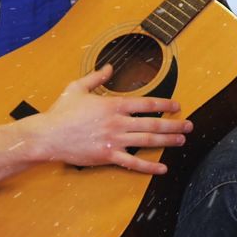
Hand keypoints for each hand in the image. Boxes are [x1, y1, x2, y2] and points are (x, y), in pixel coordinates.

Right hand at [32, 65, 191, 173]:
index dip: (165, 104)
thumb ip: (96, 77)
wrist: (47, 136)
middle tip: (189, 126)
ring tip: (181, 141)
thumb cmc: (61, 112)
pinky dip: (149, 167)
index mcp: (113, 105)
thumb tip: (109, 68)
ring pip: (147, 141)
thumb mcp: (77, 88)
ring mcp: (114, 140)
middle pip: (153, 123)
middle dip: (174, 124)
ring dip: (167, 141)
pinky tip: (162, 168)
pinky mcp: (108, 156)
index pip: (146, 103)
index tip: (177, 106)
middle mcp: (118, 122)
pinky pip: (133, 163)